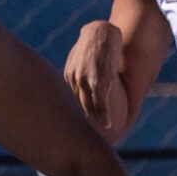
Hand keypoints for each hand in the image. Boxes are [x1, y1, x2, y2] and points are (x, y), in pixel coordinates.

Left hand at [64, 20, 130, 142]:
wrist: (101, 30)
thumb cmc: (94, 48)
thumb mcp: (82, 62)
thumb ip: (81, 77)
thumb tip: (86, 93)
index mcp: (68, 78)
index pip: (68, 104)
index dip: (72, 120)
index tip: (70, 136)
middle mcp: (73, 79)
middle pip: (75, 108)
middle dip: (78, 126)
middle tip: (79, 145)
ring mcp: (85, 78)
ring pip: (88, 106)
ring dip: (93, 123)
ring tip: (100, 139)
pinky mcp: (100, 75)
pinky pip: (100, 98)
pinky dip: (104, 112)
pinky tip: (107, 124)